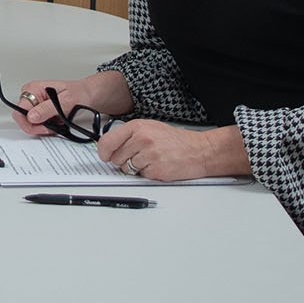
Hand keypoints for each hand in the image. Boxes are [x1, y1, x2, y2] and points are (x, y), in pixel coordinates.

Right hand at [11, 80, 85, 136]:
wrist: (88, 94)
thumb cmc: (79, 93)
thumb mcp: (66, 101)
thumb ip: (47, 109)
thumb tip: (31, 117)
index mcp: (33, 89)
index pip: (19, 112)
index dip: (30, 124)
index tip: (44, 128)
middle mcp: (31, 95)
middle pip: (23, 119)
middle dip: (38, 127)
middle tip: (53, 127)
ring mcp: (35, 103)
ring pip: (30, 123)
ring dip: (44, 127)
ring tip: (58, 122)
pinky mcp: (40, 110)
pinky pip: (37, 123)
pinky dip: (47, 126)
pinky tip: (56, 122)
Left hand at [97, 121, 249, 180]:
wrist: (200, 150)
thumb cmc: (174, 140)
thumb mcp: (150, 128)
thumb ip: (129, 135)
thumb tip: (108, 147)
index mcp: (137, 127)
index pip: (107, 141)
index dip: (103, 152)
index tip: (105, 156)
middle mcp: (142, 139)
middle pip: (116, 158)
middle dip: (122, 161)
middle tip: (136, 157)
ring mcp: (149, 155)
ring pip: (126, 168)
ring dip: (135, 168)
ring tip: (150, 160)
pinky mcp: (156, 169)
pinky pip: (141, 175)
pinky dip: (147, 174)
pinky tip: (158, 165)